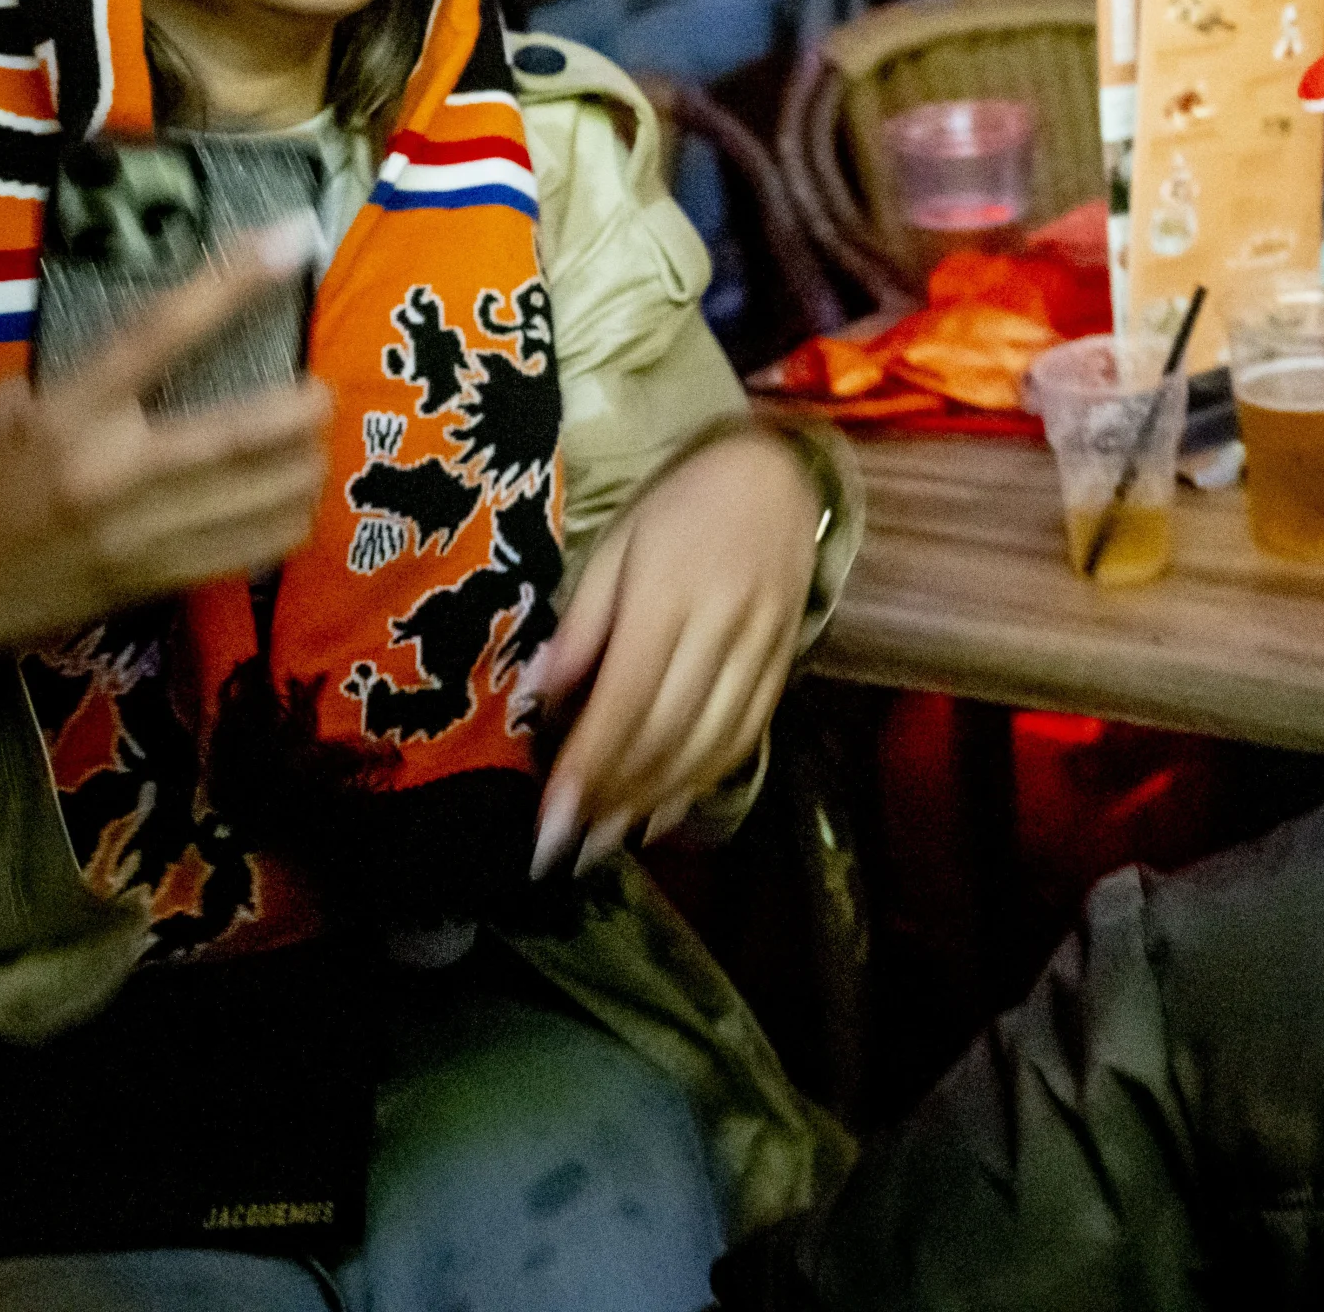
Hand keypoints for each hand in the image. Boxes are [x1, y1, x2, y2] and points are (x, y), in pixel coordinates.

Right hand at [0, 247, 328, 713]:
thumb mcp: (2, 407)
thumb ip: (86, 373)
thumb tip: (174, 333)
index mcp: (69, 414)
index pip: (162, 333)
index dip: (233, 281)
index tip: (293, 238)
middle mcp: (115, 472)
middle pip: (248, 432)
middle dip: (305, 403)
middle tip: (316, 385)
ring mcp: (144, 534)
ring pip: (271, 495)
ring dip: (311, 460)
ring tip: (309, 440)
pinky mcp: (160, 582)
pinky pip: (258, 547)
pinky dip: (292, 516)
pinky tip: (288, 495)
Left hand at [521, 431, 819, 876]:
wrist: (777, 474)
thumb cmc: (680, 506)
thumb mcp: (614, 545)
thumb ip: (582, 623)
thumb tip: (538, 698)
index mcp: (670, 595)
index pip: (625, 699)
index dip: (587, 767)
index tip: (548, 822)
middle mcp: (721, 629)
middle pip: (666, 733)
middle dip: (613, 799)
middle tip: (566, 850)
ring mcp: (761, 650)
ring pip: (708, 744)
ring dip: (654, 801)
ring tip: (607, 842)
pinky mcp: (785, 663)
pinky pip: (746, 736)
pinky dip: (704, 782)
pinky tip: (666, 812)